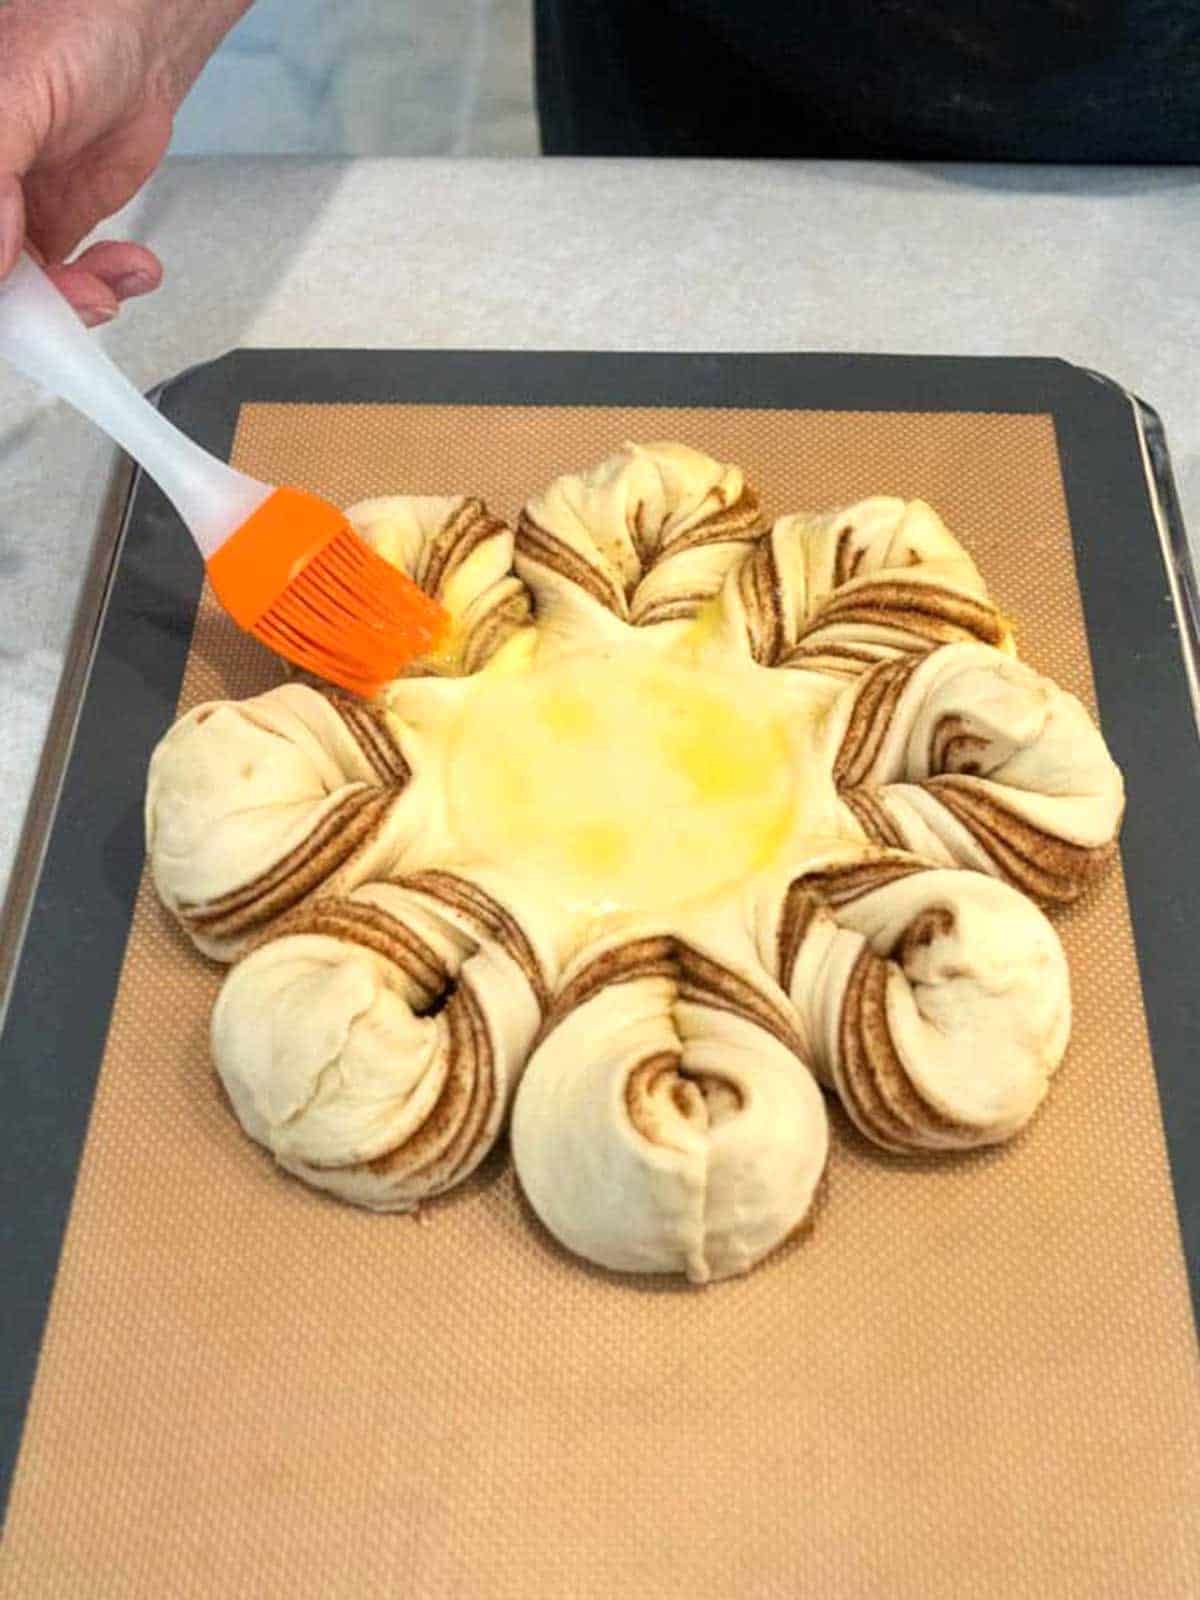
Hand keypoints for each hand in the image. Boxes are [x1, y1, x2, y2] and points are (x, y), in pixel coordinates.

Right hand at [0, 0, 252, 323]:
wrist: (135, 40)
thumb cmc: (67, 36)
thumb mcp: (15, 95)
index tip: (18, 286)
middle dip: (36, 304)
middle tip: (87, 294)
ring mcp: (2, 219)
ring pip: (22, 296)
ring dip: (76, 300)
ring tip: (116, 276)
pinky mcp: (47, 231)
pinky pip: (64, 285)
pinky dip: (103, 287)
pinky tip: (132, 267)